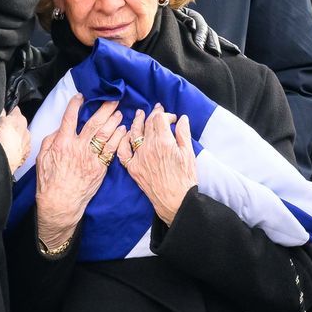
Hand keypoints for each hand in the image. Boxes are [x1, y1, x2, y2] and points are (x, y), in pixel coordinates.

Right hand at [0, 106, 29, 172]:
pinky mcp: (25, 155)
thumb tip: (2, 108)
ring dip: (14, 139)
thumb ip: (0, 112)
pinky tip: (7, 151)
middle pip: (19, 125)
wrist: (1, 158)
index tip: (3, 115)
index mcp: (20, 119)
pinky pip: (21, 149)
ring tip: (3, 142)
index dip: (8, 112)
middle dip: (12, 127)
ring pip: (21, 138)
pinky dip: (16, 149)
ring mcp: (27, 143)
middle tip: (0, 131)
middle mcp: (26, 130)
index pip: (15, 110)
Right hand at [35, 97, 124, 248]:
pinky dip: (118, 138)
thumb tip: (60, 129)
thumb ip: (51, 140)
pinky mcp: (100, 168)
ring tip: (119, 112)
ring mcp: (91, 158)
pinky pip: (112, 150)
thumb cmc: (49, 182)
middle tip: (113, 99)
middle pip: (94, 123)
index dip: (75, 105)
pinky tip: (123, 130)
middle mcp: (78, 148)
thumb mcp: (42, 158)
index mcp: (62, 143)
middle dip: (105, 109)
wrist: (61, 204)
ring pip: (106, 135)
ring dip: (114, 121)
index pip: (70, 118)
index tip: (81, 96)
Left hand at [117, 105, 196, 226]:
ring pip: (134, 133)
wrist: (175, 201)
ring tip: (139, 114)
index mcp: (164, 142)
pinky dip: (123, 141)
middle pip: (147, 124)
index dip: (166, 114)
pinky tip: (126, 135)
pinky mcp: (132, 168)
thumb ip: (184, 133)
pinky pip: (123, 152)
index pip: (160, 119)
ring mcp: (138, 157)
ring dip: (137, 122)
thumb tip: (181, 118)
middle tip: (157, 110)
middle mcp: (148, 147)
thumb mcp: (189, 154)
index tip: (172, 118)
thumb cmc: (185, 179)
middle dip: (154, 115)